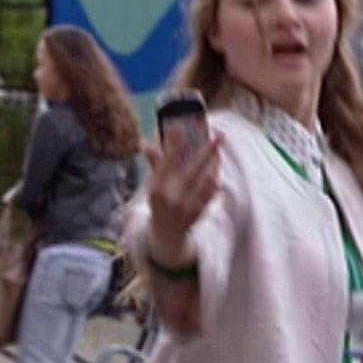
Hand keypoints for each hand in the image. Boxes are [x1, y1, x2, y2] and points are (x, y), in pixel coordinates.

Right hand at [141, 131, 224, 266]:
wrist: (167, 235)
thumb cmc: (160, 203)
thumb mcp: (153, 185)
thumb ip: (154, 164)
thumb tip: (145, 143)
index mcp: (157, 189)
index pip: (167, 163)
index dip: (173, 144)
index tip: (179, 127)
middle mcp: (172, 197)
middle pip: (193, 170)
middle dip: (207, 152)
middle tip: (218, 135)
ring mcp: (187, 206)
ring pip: (206, 179)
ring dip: (214, 162)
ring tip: (218, 146)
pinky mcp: (199, 211)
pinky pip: (211, 191)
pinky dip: (215, 176)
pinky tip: (217, 164)